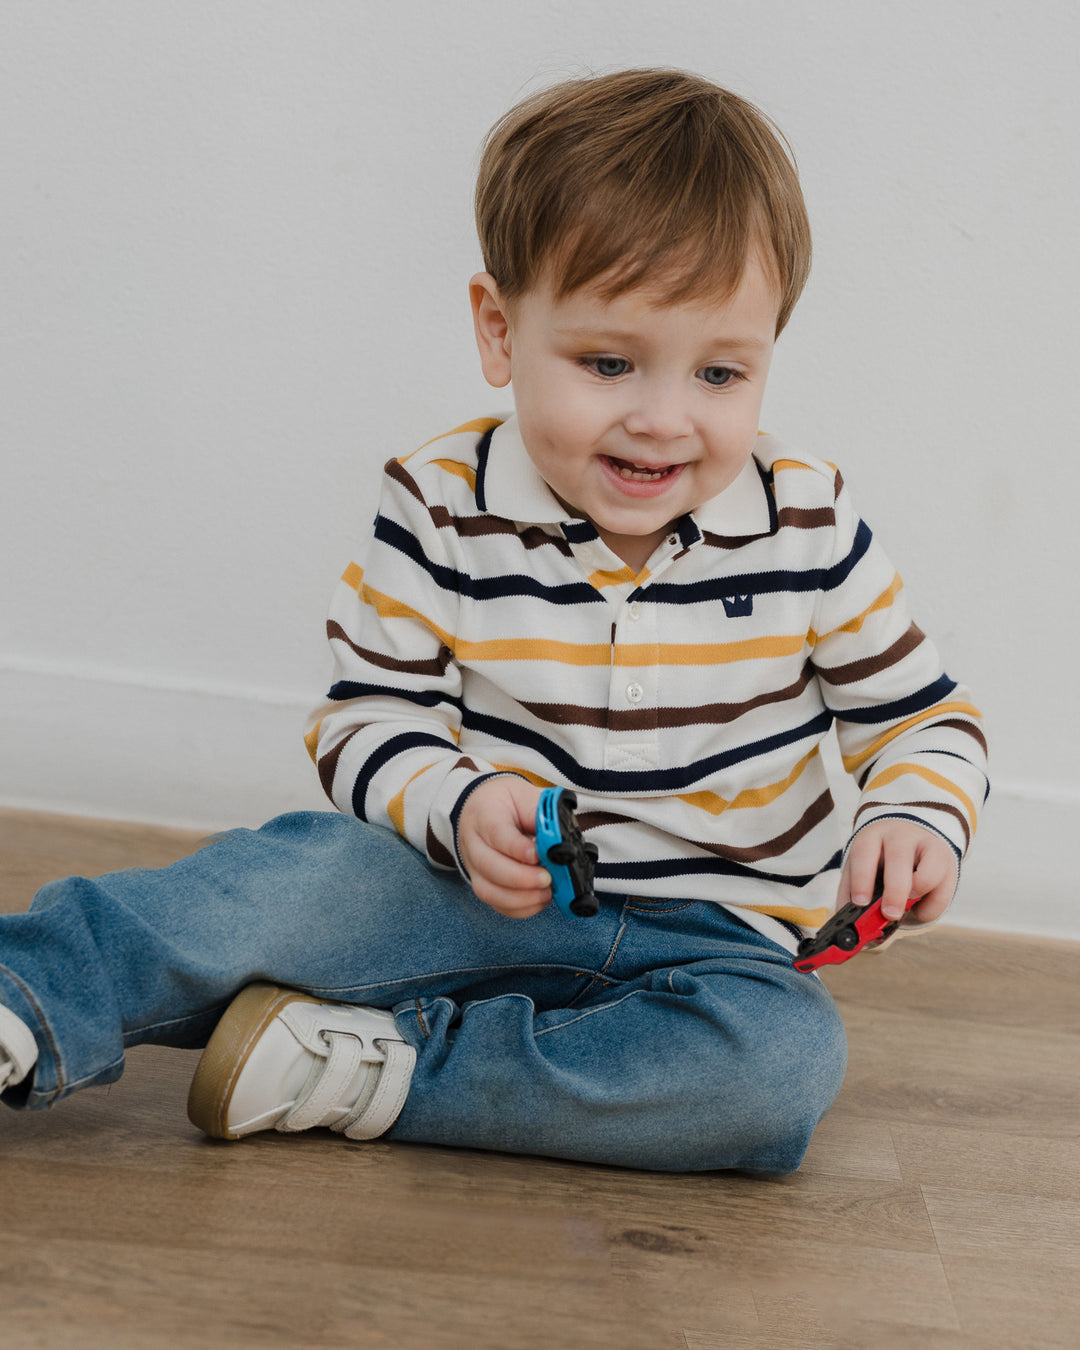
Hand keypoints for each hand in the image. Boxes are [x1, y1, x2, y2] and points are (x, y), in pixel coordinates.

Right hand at [457, 777, 552, 918]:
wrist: (482, 808)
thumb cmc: (507, 803)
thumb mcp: (525, 796)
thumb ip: (542, 817)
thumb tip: (562, 843)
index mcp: (485, 815)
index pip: (497, 834)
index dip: (518, 848)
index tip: (538, 855)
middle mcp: (474, 844)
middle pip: (490, 866)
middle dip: (522, 878)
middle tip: (548, 878)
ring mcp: (474, 868)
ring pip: (489, 891)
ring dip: (521, 898)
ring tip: (547, 892)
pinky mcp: (482, 884)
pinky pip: (496, 904)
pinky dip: (520, 908)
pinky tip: (539, 900)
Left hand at [837, 819, 958, 925]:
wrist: (911, 839)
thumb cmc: (880, 860)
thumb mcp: (861, 869)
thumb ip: (852, 894)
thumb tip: (848, 924)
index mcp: (872, 837)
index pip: (864, 852)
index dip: (861, 879)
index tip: (860, 902)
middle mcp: (900, 837)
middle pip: (899, 860)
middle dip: (894, 892)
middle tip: (890, 914)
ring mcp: (927, 847)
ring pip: (928, 873)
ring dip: (917, 895)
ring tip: (907, 906)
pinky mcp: (947, 862)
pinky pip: (944, 890)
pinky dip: (931, 907)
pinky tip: (919, 907)